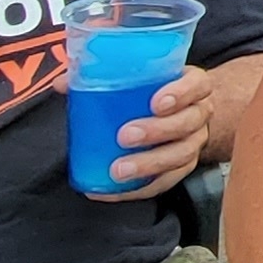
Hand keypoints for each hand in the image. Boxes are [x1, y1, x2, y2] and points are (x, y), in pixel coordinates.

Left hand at [105, 65, 215, 196]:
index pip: (197, 85)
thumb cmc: (156, 89)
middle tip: (125, 136)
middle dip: (157, 131)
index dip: (180, 94)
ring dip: (149, 164)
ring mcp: (193, 143)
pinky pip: (166, 181)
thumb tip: (63, 84)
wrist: (182, 111)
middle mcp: (199, 114)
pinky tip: (113, 188)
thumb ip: (103, 74)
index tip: (155, 102)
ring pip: (180, 156)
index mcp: (193, 85)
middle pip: (188, 124)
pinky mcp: (182, 168)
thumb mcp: (139, 75)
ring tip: (118, 170)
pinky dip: (139, 188)